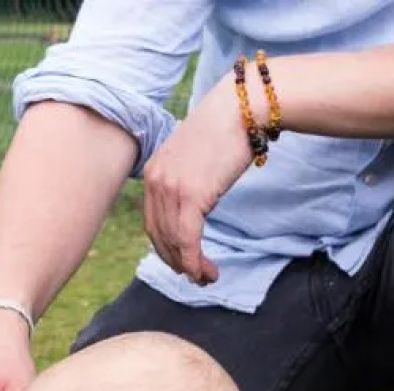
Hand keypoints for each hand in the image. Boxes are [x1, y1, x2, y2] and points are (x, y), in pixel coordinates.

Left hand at [141, 73, 256, 285]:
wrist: (240, 108)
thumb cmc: (226, 130)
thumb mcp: (195, 157)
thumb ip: (187, 181)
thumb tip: (195, 205)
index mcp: (154, 172)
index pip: (152, 222)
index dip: (166, 247)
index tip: (180, 262)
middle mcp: (156, 181)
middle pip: (159, 236)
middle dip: (175, 262)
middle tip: (195, 278)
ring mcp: (171, 189)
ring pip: (174, 242)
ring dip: (189, 267)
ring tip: (206, 278)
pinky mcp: (190, 195)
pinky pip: (188, 239)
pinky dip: (195, 261)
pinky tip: (207, 271)